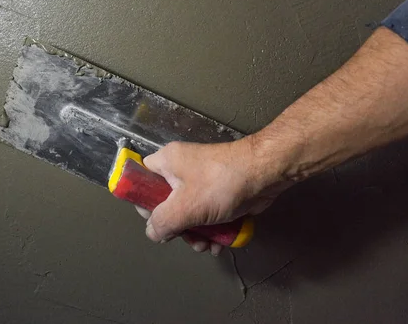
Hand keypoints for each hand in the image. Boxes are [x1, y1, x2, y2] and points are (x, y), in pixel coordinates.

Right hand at [136, 137, 290, 255]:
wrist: (265, 174)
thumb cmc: (221, 184)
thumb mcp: (185, 206)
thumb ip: (163, 223)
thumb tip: (153, 232)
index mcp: (167, 162)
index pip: (142, 180)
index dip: (144, 203)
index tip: (156, 220)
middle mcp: (181, 170)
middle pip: (166, 204)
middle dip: (178, 228)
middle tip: (187, 238)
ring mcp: (202, 182)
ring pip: (189, 214)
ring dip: (196, 234)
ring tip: (206, 245)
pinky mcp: (219, 193)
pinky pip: (207, 215)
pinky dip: (211, 230)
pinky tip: (219, 243)